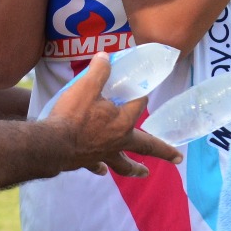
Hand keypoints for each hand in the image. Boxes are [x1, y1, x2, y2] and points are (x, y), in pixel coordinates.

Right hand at [48, 52, 181, 176]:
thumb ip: (98, 71)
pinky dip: (101, 167)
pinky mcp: (87, 161)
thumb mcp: (86, 86)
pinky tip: (102, 169)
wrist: (52, 143)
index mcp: (122, 122)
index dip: (140, 95)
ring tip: (144, 173)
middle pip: (145, 146)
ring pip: (124, 164)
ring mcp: (104, 154)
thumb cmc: (72, 115)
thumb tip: (105, 56)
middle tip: (177, 158)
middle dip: (163, 151)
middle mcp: (118, 141)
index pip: (139, 105)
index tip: (140, 88)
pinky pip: (98, 165)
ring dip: (135, 168)